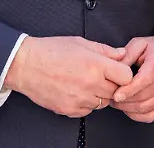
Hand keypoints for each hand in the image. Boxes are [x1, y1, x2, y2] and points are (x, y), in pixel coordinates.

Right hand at [4, 36, 132, 117]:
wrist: (26, 65)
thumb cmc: (51, 51)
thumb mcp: (81, 42)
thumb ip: (105, 50)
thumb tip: (121, 54)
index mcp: (95, 65)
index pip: (126, 76)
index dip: (123, 73)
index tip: (117, 71)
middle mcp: (90, 83)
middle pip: (116, 91)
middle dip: (112, 84)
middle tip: (100, 76)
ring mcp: (80, 99)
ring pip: (103, 103)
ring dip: (99, 94)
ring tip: (85, 82)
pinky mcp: (70, 109)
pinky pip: (88, 111)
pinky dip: (86, 103)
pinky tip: (76, 91)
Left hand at [110, 36, 153, 122]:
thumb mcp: (140, 43)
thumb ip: (126, 55)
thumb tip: (114, 68)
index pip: (144, 80)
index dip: (129, 90)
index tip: (116, 95)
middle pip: (143, 97)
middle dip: (124, 100)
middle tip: (111, 97)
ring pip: (146, 108)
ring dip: (128, 109)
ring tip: (118, 102)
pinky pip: (153, 115)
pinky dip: (138, 116)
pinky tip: (129, 109)